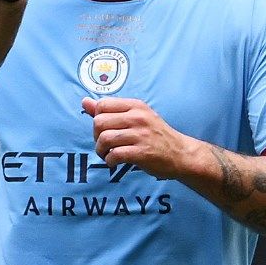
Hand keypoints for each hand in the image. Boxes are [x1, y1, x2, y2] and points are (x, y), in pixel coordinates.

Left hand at [83, 96, 197, 178]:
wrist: (180, 153)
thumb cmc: (155, 135)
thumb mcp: (136, 117)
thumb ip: (110, 110)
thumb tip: (84, 101)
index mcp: (135, 106)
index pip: (102, 104)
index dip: (96, 118)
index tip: (104, 129)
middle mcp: (138, 117)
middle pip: (99, 122)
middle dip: (96, 137)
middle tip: (105, 145)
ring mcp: (141, 135)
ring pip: (104, 139)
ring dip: (101, 151)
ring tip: (108, 155)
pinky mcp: (142, 152)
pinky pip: (114, 155)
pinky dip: (109, 161)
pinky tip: (115, 162)